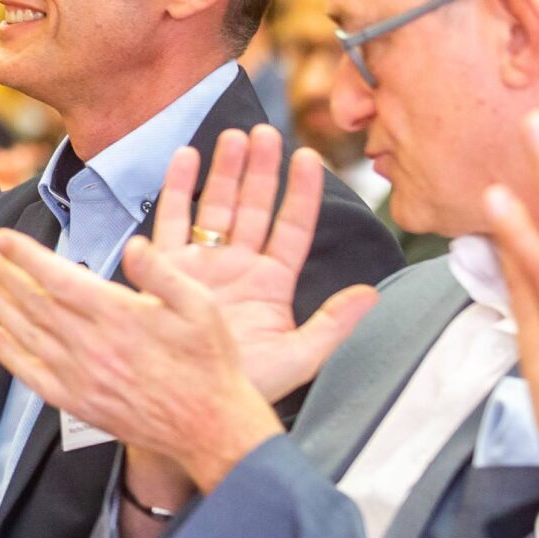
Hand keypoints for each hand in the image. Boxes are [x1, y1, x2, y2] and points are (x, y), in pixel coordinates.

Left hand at [0, 230, 283, 489]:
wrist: (211, 428)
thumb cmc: (209, 363)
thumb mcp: (201, 306)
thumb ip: (162, 272)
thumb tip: (133, 245)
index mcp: (120, 316)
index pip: (59, 278)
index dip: (26, 256)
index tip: (2, 238)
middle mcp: (92, 346)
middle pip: (34, 303)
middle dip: (2, 274)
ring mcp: (82, 377)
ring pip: (28, 335)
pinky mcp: (79, 403)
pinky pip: (34, 376)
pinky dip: (10, 355)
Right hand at [128, 127, 384, 404]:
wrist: (189, 404)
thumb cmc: (244, 386)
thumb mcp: (299, 358)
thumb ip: (334, 325)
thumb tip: (372, 295)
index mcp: (272, 284)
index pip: (293, 228)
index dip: (301, 194)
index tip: (309, 159)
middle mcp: (238, 266)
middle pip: (254, 207)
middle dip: (261, 169)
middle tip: (268, 133)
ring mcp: (202, 263)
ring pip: (217, 206)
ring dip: (226, 171)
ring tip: (236, 136)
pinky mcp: (166, 267)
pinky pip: (172, 219)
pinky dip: (178, 187)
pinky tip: (188, 157)